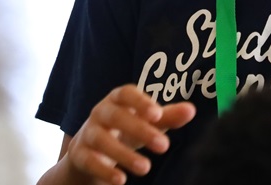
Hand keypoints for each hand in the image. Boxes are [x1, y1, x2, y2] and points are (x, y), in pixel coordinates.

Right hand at [65, 84, 195, 183]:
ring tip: (146, 168)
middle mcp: (100, 112)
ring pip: (102, 140)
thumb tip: (191, 110)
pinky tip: (120, 181)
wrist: (88, 152)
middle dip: (140, 130)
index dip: (141, 102)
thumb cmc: (124, 130)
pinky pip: (89, 160)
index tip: (158, 114)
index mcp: (117, 99)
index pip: (126, 93)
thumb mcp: (146, 123)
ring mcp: (87, 133)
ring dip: (124, 154)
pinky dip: (104, 170)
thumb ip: (167, 116)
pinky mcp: (79, 155)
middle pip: (116, 116)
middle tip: (164, 146)